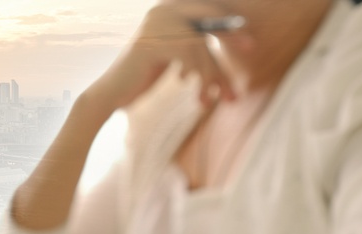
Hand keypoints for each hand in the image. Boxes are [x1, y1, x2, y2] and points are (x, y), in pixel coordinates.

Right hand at [95, 1, 249, 108]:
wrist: (110, 95)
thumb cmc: (141, 77)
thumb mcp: (170, 54)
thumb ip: (190, 43)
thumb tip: (224, 39)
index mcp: (166, 9)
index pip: (205, 9)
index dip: (227, 21)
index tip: (246, 40)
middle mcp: (161, 10)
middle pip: (207, 19)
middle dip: (230, 34)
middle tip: (250, 48)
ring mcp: (155, 25)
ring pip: (201, 44)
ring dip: (215, 73)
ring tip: (222, 97)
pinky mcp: (152, 43)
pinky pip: (190, 56)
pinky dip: (201, 78)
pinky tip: (200, 97)